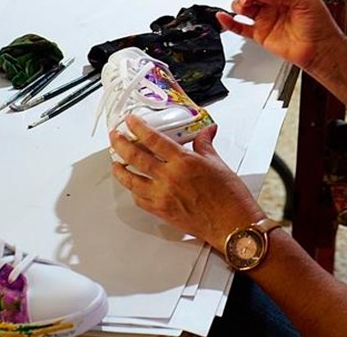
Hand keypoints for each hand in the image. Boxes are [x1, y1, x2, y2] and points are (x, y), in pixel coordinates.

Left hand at [110, 116, 264, 249]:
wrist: (232, 225)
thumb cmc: (229, 197)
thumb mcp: (218, 163)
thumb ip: (205, 144)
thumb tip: (206, 131)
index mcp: (183, 161)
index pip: (153, 139)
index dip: (138, 127)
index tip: (130, 121)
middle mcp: (169, 177)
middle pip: (135, 157)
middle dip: (121, 144)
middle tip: (115, 137)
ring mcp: (162, 196)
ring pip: (131, 180)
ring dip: (120, 169)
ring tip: (116, 162)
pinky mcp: (162, 212)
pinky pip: (139, 199)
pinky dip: (133, 190)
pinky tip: (133, 186)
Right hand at [216, 0, 346, 71]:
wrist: (320, 50)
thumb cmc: (320, 25)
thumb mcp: (307, 1)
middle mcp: (273, 4)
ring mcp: (266, 19)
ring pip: (244, 7)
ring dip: (238, 4)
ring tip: (244, 7)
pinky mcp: (260, 34)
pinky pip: (240, 27)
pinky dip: (229, 22)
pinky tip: (222, 17)